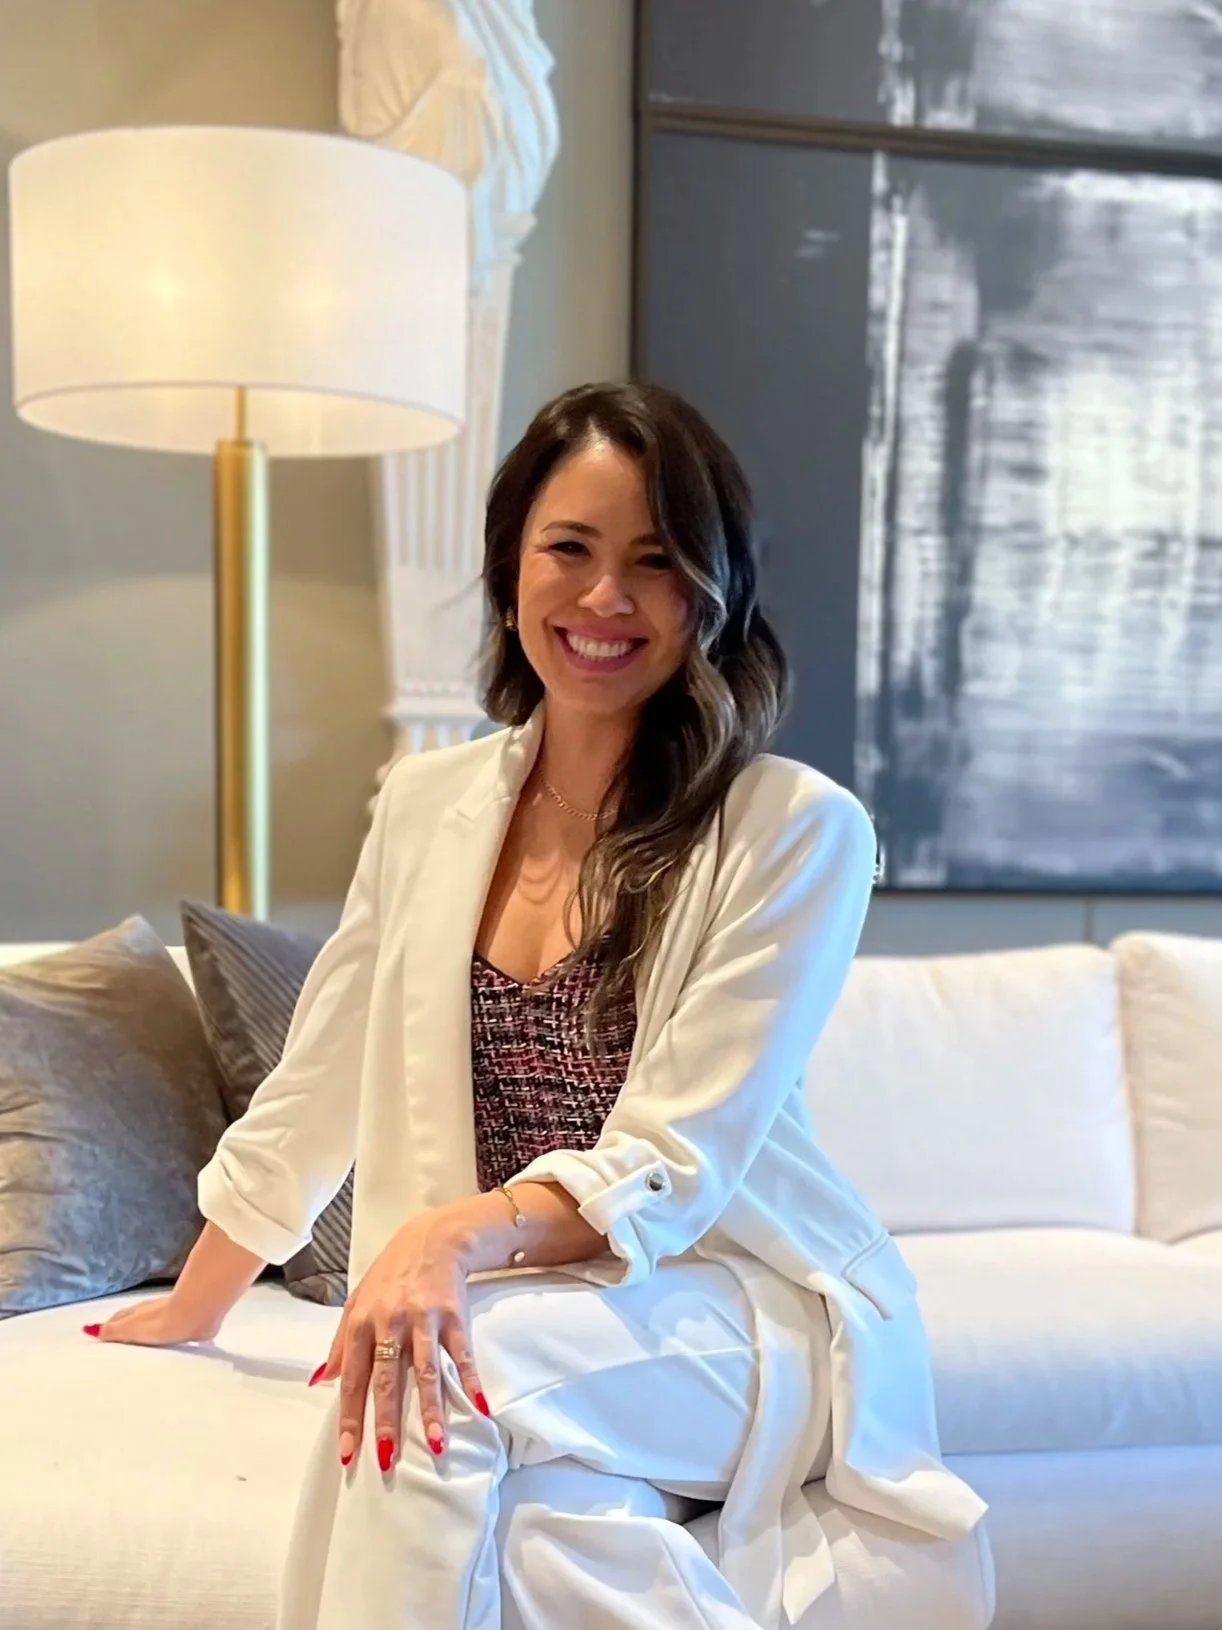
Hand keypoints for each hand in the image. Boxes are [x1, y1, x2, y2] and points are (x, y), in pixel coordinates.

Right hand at [83, 1293, 223, 1346]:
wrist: (197, 1314)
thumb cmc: (161, 1322)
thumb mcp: (130, 1328)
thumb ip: (113, 1331)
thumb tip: (90, 1329)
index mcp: (138, 1313)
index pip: (119, 1319)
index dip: (110, 1326)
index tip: (101, 1334)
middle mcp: (153, 1313)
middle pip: (137, 1321)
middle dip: (128, 1329)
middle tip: (120, 1342)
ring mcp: (173, 1317)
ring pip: (156, 1327)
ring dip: (149, 1334)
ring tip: (142, 1347)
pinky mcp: (189, 1326)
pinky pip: (175, 1334)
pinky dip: (169, 1338)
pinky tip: (171, 1346)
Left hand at [311, 1209, 488, 1472]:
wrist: (432, 1238)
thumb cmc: (390, 1276)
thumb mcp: (356, 1302)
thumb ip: (339, 1343)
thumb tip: (319, 1380)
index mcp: (361, 1322)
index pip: (352, 1378)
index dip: (349, 1417)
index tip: (348, 1453)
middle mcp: (390, 1322)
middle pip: (387, 1380)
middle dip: (386, 1421)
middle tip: (387, 1459)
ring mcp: (423, 1319)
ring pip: (426, 1372)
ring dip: (431, 1409)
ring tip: (435, 1445)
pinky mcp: (453, 1315)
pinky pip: (461, 1353)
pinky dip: (471, 1379)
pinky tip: (479, 1405)